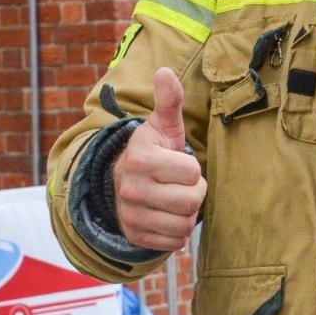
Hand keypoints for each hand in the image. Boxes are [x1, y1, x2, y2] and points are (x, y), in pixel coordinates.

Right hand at [113, 68, 205, 251]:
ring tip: (173, 199)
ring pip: (184, 225)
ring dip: (186, 213)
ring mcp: (131, 215)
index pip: (191, 172)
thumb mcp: (161, 126)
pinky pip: (174, 243)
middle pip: (191, 202)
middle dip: (194, 193)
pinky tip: (167, 216)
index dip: (192, 169)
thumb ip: (168, 101)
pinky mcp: (135, 236)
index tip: (178, 164)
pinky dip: (177, 232)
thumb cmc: (152, 151)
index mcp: (140, 159)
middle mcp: (131, 189)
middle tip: (180, 184)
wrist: (122, 182)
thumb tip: (165, 71)